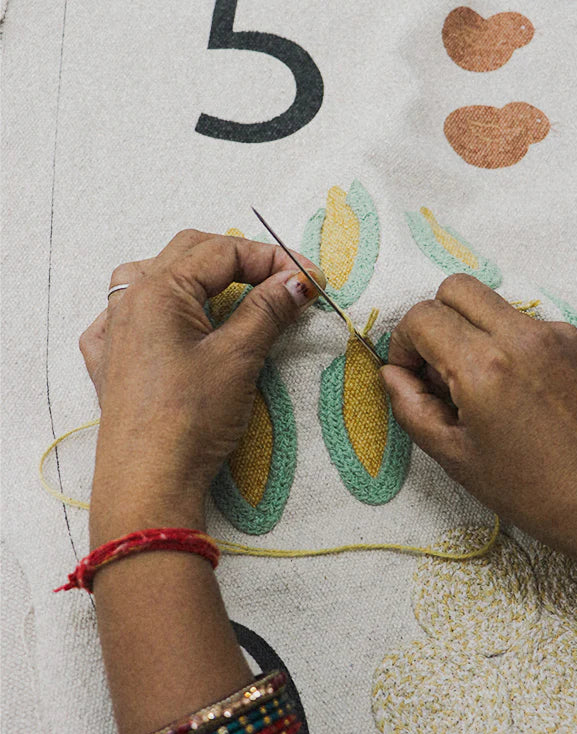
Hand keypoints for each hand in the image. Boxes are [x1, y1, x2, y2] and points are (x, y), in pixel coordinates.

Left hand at [80, 230, 322, 531]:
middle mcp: (130, 300)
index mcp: (158, 289)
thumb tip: (299, 279)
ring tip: (227, 294)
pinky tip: (173, 325)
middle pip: (189, 254)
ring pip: (153, 277)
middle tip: (281, 283)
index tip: (311, 280)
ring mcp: (114, 331)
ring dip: (194, 276)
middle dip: (239, 261)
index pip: (223, 251)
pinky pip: (128, 316)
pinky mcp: (109, 363)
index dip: (272, 259)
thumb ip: (268, 309)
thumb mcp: (238, 357)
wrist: (148, 482)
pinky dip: (158, 309)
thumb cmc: (191, 418)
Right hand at [381, 274, 576, 601]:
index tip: (414, 373)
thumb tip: (393, 374)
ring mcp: (562, 335)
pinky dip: (522, 350)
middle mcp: (524, 339)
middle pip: (458, 287)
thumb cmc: (536, 492)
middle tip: (443, 365)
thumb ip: (412, 407)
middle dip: (438, 320)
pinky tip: (531, 393)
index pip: (423, 316)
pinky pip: (537, 327)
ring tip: (493, 388)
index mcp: (484, 368)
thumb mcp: (456, 457)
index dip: (406, 344)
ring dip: (482, 335)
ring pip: (499, 307)